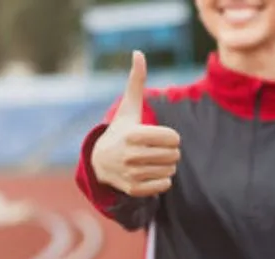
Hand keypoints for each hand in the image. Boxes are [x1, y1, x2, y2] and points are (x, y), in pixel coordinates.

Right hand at [91, 51, 180, 196]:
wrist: (100, 162)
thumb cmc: (121, 130)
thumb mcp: (128, 108)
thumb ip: (136, 81)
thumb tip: (138, 53)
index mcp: (133, 135)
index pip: (173, 138)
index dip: (171, 136)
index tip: (160, 136)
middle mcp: (131, 156)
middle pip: (174, 155)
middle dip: (170, 151)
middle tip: (157, 149)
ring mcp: (131, 174)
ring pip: (170, 170)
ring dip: (166, 165)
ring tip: (153, 160)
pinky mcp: (133, 190)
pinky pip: (164, 186)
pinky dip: (162, 180)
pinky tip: (150, 173)